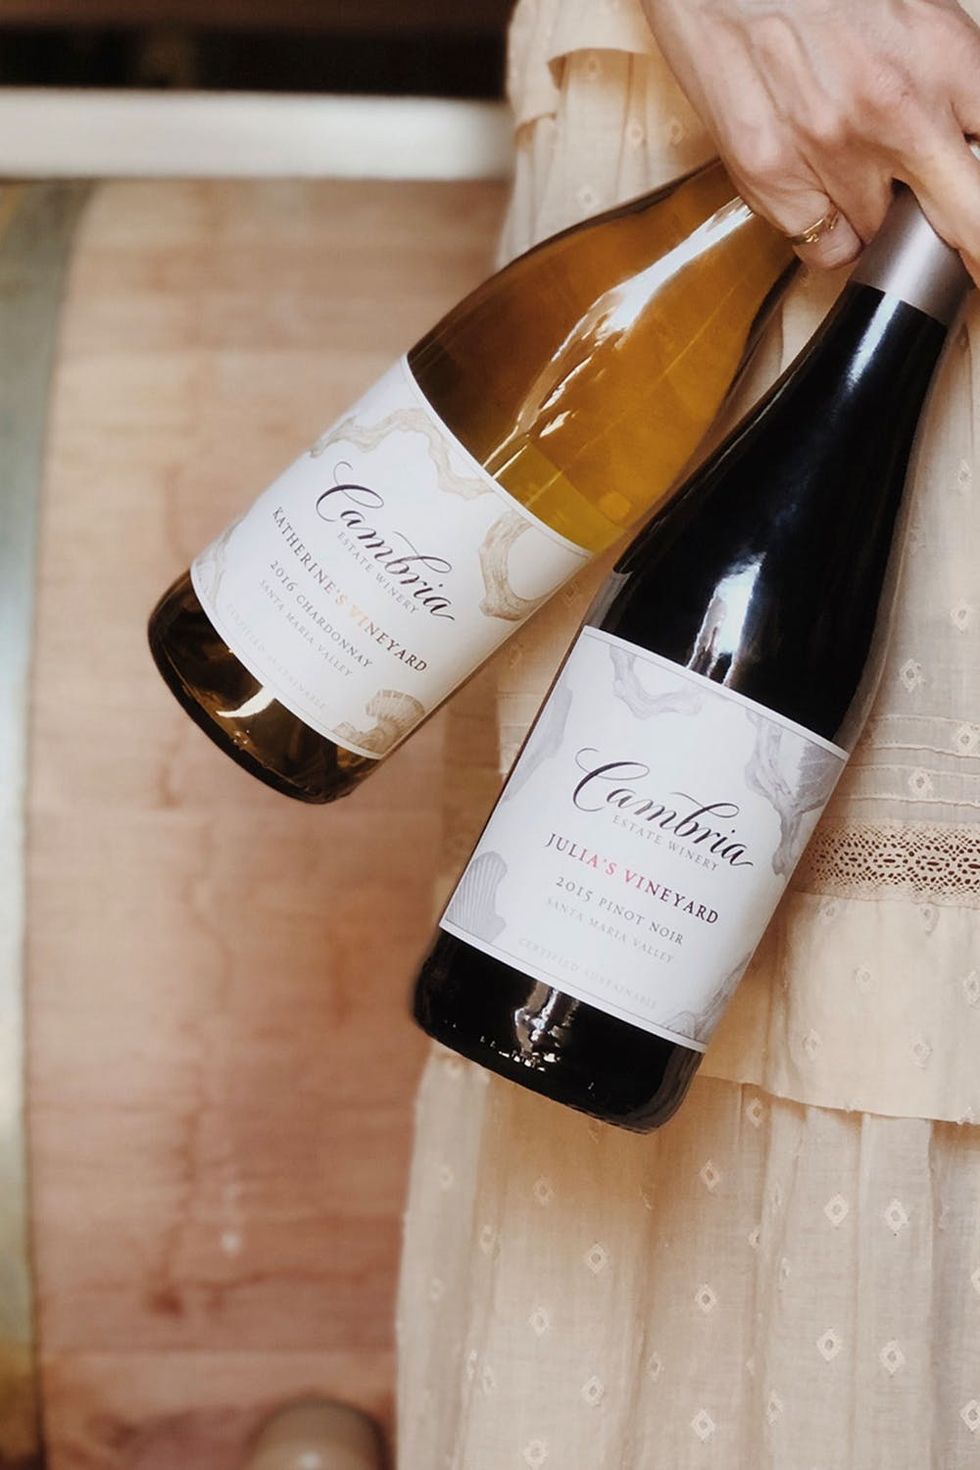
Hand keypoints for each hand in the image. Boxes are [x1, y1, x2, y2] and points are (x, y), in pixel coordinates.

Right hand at [641, 0, 979, 277]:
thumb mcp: (912, 15)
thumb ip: (949, 84)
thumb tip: (966, 149)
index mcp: (943, 58)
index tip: (978, 217)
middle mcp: (892, 111)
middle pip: (968, 224)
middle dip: (972, 248)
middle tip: (970, 259)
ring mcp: (829, 151)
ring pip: (881, 238)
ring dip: (877, 219)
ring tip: (850, 168)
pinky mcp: (771, 177)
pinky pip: (823, 247)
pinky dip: (826, 232)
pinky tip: (815, 188)